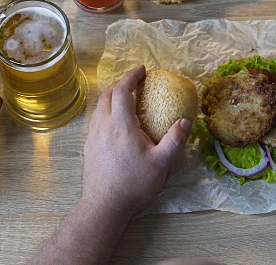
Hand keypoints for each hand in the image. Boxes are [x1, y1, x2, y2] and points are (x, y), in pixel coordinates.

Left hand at [81, 65, 192, 217]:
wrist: (104, 206)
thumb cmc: (134, 184)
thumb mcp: (161, 163)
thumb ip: (175, 140)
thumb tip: (186, 121)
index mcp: (121, 126)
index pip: (122, 91)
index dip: (131, 77)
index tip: (142, 70)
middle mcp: (103, 126)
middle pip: (107, 95)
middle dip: (120, 83)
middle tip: (135, 82)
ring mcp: (92, 137)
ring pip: (99, 107)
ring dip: (111, 96)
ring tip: (126, 98)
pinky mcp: (89, 147)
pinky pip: (96, 120)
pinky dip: (106, 111)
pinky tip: (116, 122)